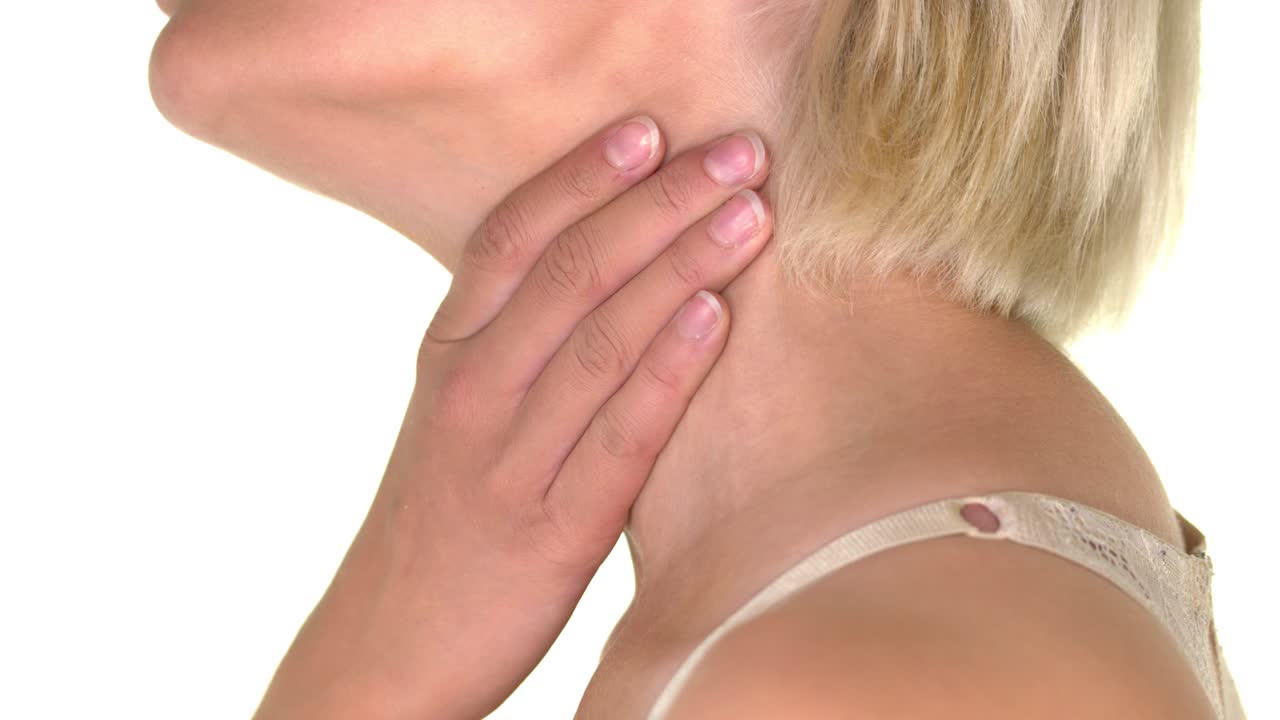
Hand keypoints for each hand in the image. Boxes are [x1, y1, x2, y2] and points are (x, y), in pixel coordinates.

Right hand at [253, 117, 773, 718]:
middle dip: (658, 202)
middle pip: (568, 272)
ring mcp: (506, 462)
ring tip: (748, 213)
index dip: (579, 177)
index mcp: (447, 355)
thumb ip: (512, 345)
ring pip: (598, 340)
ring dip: (679, 266)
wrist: (386, 648)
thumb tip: (603, 273)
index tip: (646, 129)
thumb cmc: (441, 519)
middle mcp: (470, 393)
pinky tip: (712, 317)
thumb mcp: (457, 415)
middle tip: (736, 152)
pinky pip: (616, 437)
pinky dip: (666, 370)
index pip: (510, 238)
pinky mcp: (549, 533)